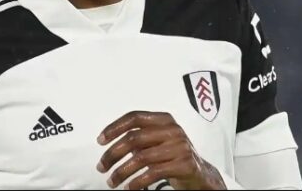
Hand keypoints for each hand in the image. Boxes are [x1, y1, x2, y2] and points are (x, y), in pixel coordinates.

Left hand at [96, 111, 225, 189]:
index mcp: (164, 119)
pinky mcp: (184, 164)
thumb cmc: (174, 156)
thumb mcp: (157, 141)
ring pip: (141, 157)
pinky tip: (129, 187)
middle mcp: (173, 130)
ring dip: (121, 172)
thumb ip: (139, 138)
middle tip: (102, 166)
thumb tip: (110, 144)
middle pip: (134, 138)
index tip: (101, 140)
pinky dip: (137, 182)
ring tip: (112, 181)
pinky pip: (153, 172)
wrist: (200, 174)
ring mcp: (180, 146)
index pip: (134, 117)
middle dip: (113, 154)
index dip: (115, 127)